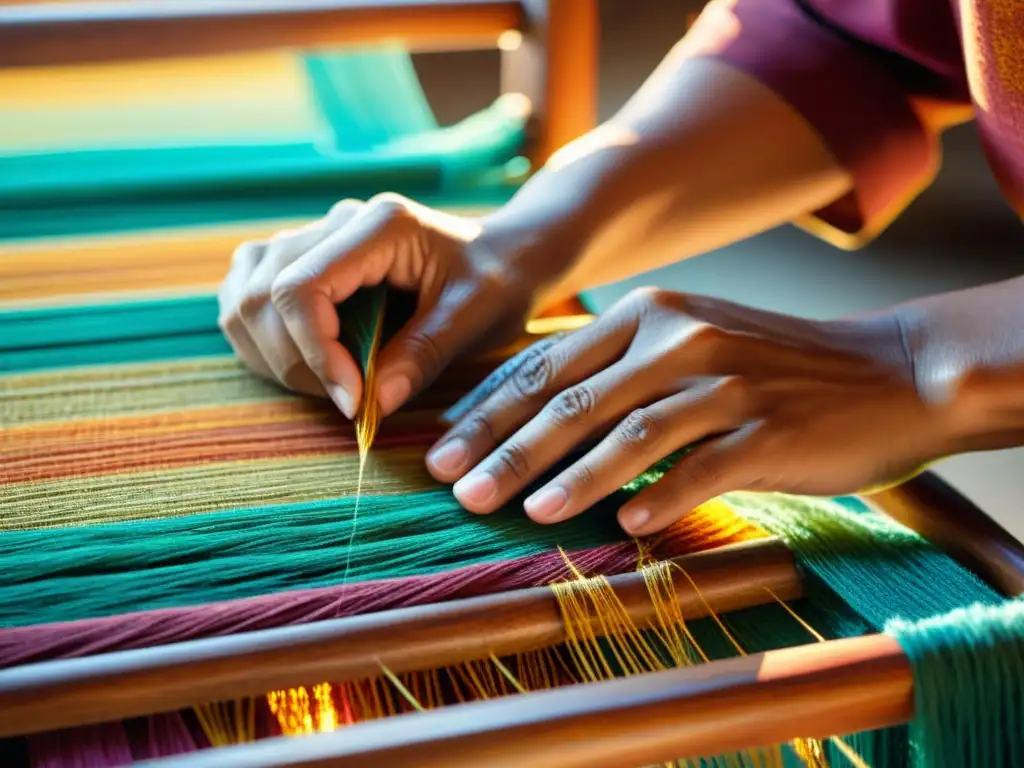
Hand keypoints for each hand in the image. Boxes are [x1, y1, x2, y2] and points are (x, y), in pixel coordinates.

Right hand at [217, 194, 556, 418]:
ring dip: (275, 356)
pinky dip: (263, 342)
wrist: (503, 257)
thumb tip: (371, 404)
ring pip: (244, 298)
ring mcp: (311, 237)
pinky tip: (307, 363)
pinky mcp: (299, 259)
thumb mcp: (476, 317)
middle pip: (263, 296)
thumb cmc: (497, 282)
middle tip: (351, 399)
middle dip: (297, 363)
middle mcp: (336, 222)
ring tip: (334, 382)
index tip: (352, 401)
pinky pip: (247, 298)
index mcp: (379, 225)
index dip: (315, 352)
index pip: (302, 287)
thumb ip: (423, 355)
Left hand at [426, 288, 960, 535]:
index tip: (442, 452)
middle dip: (506, 449)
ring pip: (628, 434)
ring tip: (524, 512)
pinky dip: (658, 499)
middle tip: (457, 491)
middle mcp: (679, 338)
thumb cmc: (771, 365)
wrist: (887, 371)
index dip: (489, 412)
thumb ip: (617, 370)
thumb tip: (535, 424)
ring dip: (570, 478)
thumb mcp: (688, 341)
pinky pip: (700, 469)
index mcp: (647, 313)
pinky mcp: (768, 429)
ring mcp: (726, 383)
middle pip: (573, 400)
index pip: (546, 365)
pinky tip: (624, 529)